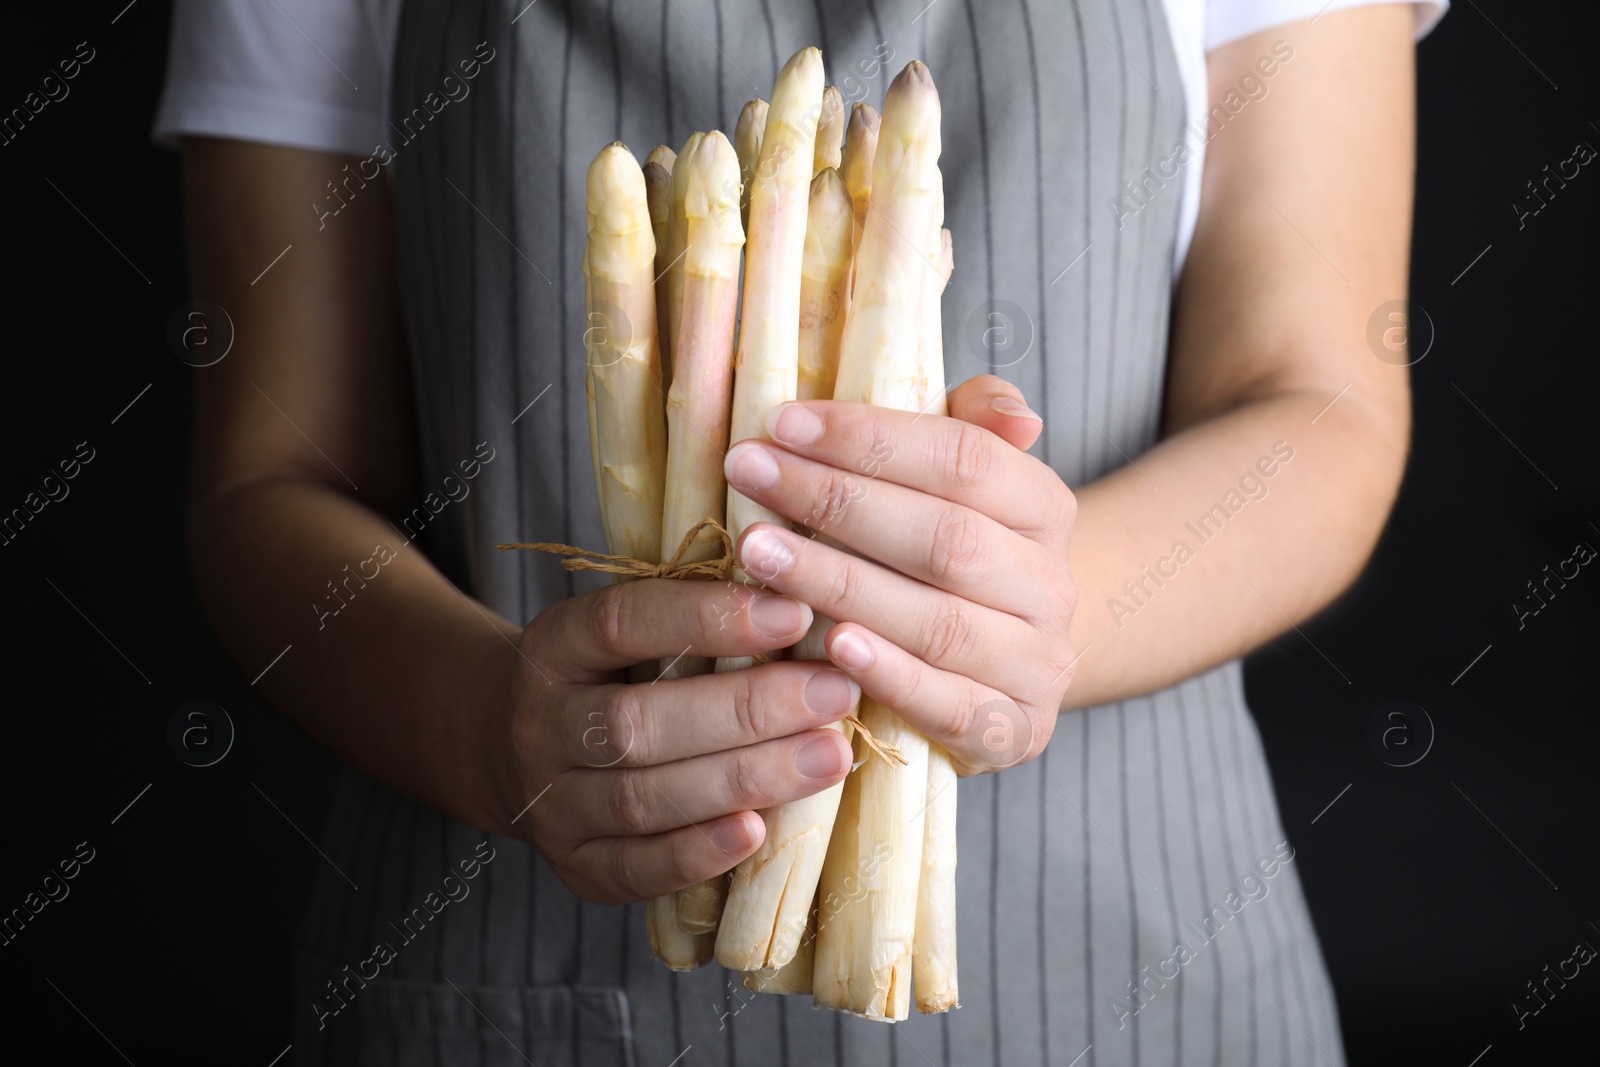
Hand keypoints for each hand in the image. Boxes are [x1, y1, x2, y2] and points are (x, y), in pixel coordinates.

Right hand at [491, 579, 857, 903]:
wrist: (523, 752)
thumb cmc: (616, 677)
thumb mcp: (634, 632)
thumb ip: (697, 620)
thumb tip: (807, 603)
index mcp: (554, 646)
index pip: (622, 623)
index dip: (707, 617)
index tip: (795, 613)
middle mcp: (540, 725)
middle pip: (636, 723)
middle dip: (747, 710)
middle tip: (835, 693)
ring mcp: (551, 803)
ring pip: (641, 798)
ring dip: (743, 779)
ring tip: (828, 756)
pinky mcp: (576, 867)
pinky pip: (634, 869)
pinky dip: (698, 853)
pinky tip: (758, 832)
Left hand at [723, 374, 1077, 774]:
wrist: (1006, 663)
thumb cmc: (950, 556)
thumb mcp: (964, 483)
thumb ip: (974, 425)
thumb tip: (1011, 414)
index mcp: (1043, 507)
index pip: (964, 458)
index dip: (873, 438)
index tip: (783, 423)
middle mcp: (1050, 584)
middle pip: (945, 537)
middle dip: (837, 501)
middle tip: (749, 474)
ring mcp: (1038, 663)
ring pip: (940, 621)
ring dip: (841, 584)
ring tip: (759, 553)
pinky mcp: (1014, 730)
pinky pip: (952, 705)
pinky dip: (892, 675)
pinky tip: (832, 646)